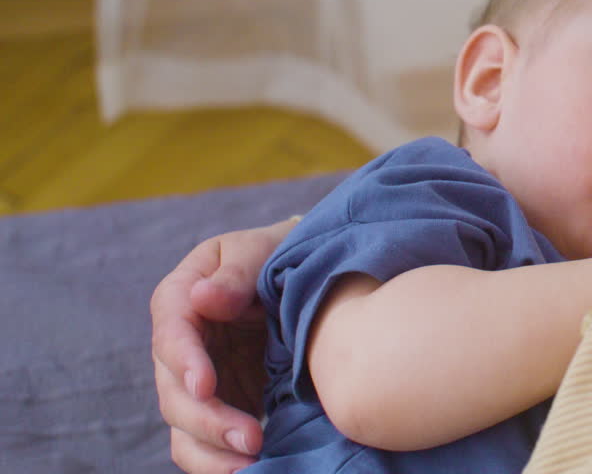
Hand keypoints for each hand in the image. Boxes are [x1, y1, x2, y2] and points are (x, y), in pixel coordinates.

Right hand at [151, 218, 294, 473]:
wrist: (307, 276)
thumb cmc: (280, 254)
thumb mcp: (260, 250)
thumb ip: (236, 274)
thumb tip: (205, 298)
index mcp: (182, 299)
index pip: (172, 333)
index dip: (184, 362)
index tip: (206, 385)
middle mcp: (181, 346)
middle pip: (175, 392)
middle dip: (207, 420)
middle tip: (251, 438)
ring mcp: (199, 381)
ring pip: (185, 429)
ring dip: (212, 452)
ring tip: (250, 465)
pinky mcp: (221, 407)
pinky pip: (208, 443)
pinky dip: (222, 461)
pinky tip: (252, 469)